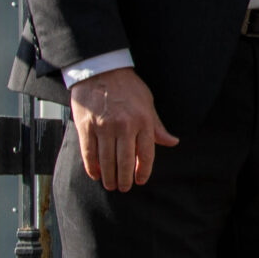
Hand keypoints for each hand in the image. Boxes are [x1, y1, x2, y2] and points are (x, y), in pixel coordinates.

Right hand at [69, 67, 178, 191]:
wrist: (101, 69)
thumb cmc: (127, 86)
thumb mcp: (148, 102)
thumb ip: (157, 125)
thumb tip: (172, 142)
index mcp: (143, 120)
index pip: (146, 154)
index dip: (143, 171)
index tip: (140, 180)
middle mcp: (124, 126)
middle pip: (125, 162)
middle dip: (124, 179)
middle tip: (123, 188)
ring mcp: (103, 127)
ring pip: (106, 161)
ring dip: (109, 177)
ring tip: (110, 185)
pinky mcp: (86, 126)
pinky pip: (89, 153)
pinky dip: (92, 167)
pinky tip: (96, 174)